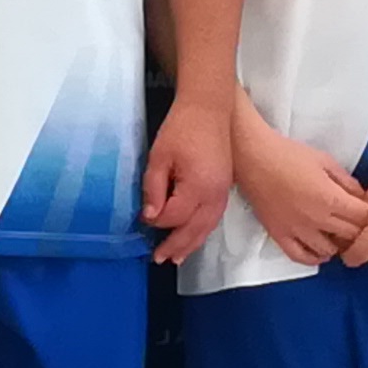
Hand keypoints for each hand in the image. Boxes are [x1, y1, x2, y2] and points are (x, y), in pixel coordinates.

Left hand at [140, 91, 233, 266]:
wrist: (208, 108)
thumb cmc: (182, 128)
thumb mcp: (159, 156)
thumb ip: (154, 188)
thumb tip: (150, 215)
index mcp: (198, 187)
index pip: (174, 217)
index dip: (156, 220)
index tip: (142, 219)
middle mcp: (215, 195)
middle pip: (194, 230)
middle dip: (176, 246)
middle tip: (159, 259)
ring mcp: (223, 192)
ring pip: (207, 227)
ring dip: (191, 244)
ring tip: (176, 258)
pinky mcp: (225, 187)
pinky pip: (214, 218)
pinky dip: (202, 231)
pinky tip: (194, 236)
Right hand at [234, 113, 367, 266]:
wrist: (253, 157)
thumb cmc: (289, 154)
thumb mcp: (325, 161)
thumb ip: (347, 182)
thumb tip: (362, 198)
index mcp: (330, 198)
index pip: (364, 218)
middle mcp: (316, 218)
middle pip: (350, 237)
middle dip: (359, 232)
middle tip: (358, 225)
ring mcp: (297, 230)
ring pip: (328, 252)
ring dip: (338, 246)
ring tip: (338, 236)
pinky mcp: (279, 235)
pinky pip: (300, 257)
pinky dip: (314, 258)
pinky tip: (320, 251)